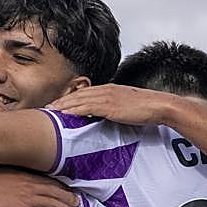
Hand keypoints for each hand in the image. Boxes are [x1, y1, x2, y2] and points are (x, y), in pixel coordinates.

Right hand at [0, 167, 78, 206]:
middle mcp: (31, 185)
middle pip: (56, 193)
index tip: (70, 191)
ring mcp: (27, 198)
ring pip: (54, 205)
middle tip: (78, 204)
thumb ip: (14, 175)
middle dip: (69, 199)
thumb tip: (18, 179)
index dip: (63, 187)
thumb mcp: (3, 171)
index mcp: (26, 175)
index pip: (50, 181)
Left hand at [47, 84, 177, 125]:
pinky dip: (74, 110)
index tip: (57, 104)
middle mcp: (106, 90)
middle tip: (47, 107)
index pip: (84, 93)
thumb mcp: (126, 106)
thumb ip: (113, 108)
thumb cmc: (146, 108)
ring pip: (79, 100)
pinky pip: (87, 107)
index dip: (69, 98)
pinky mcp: (110, 106)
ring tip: (50, 111)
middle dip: (61, 101)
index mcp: (109, 89)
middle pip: (78, 95)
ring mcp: (107, 97)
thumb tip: (105, 117)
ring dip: (63, 105)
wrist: (159, 105)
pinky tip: (64, 114)